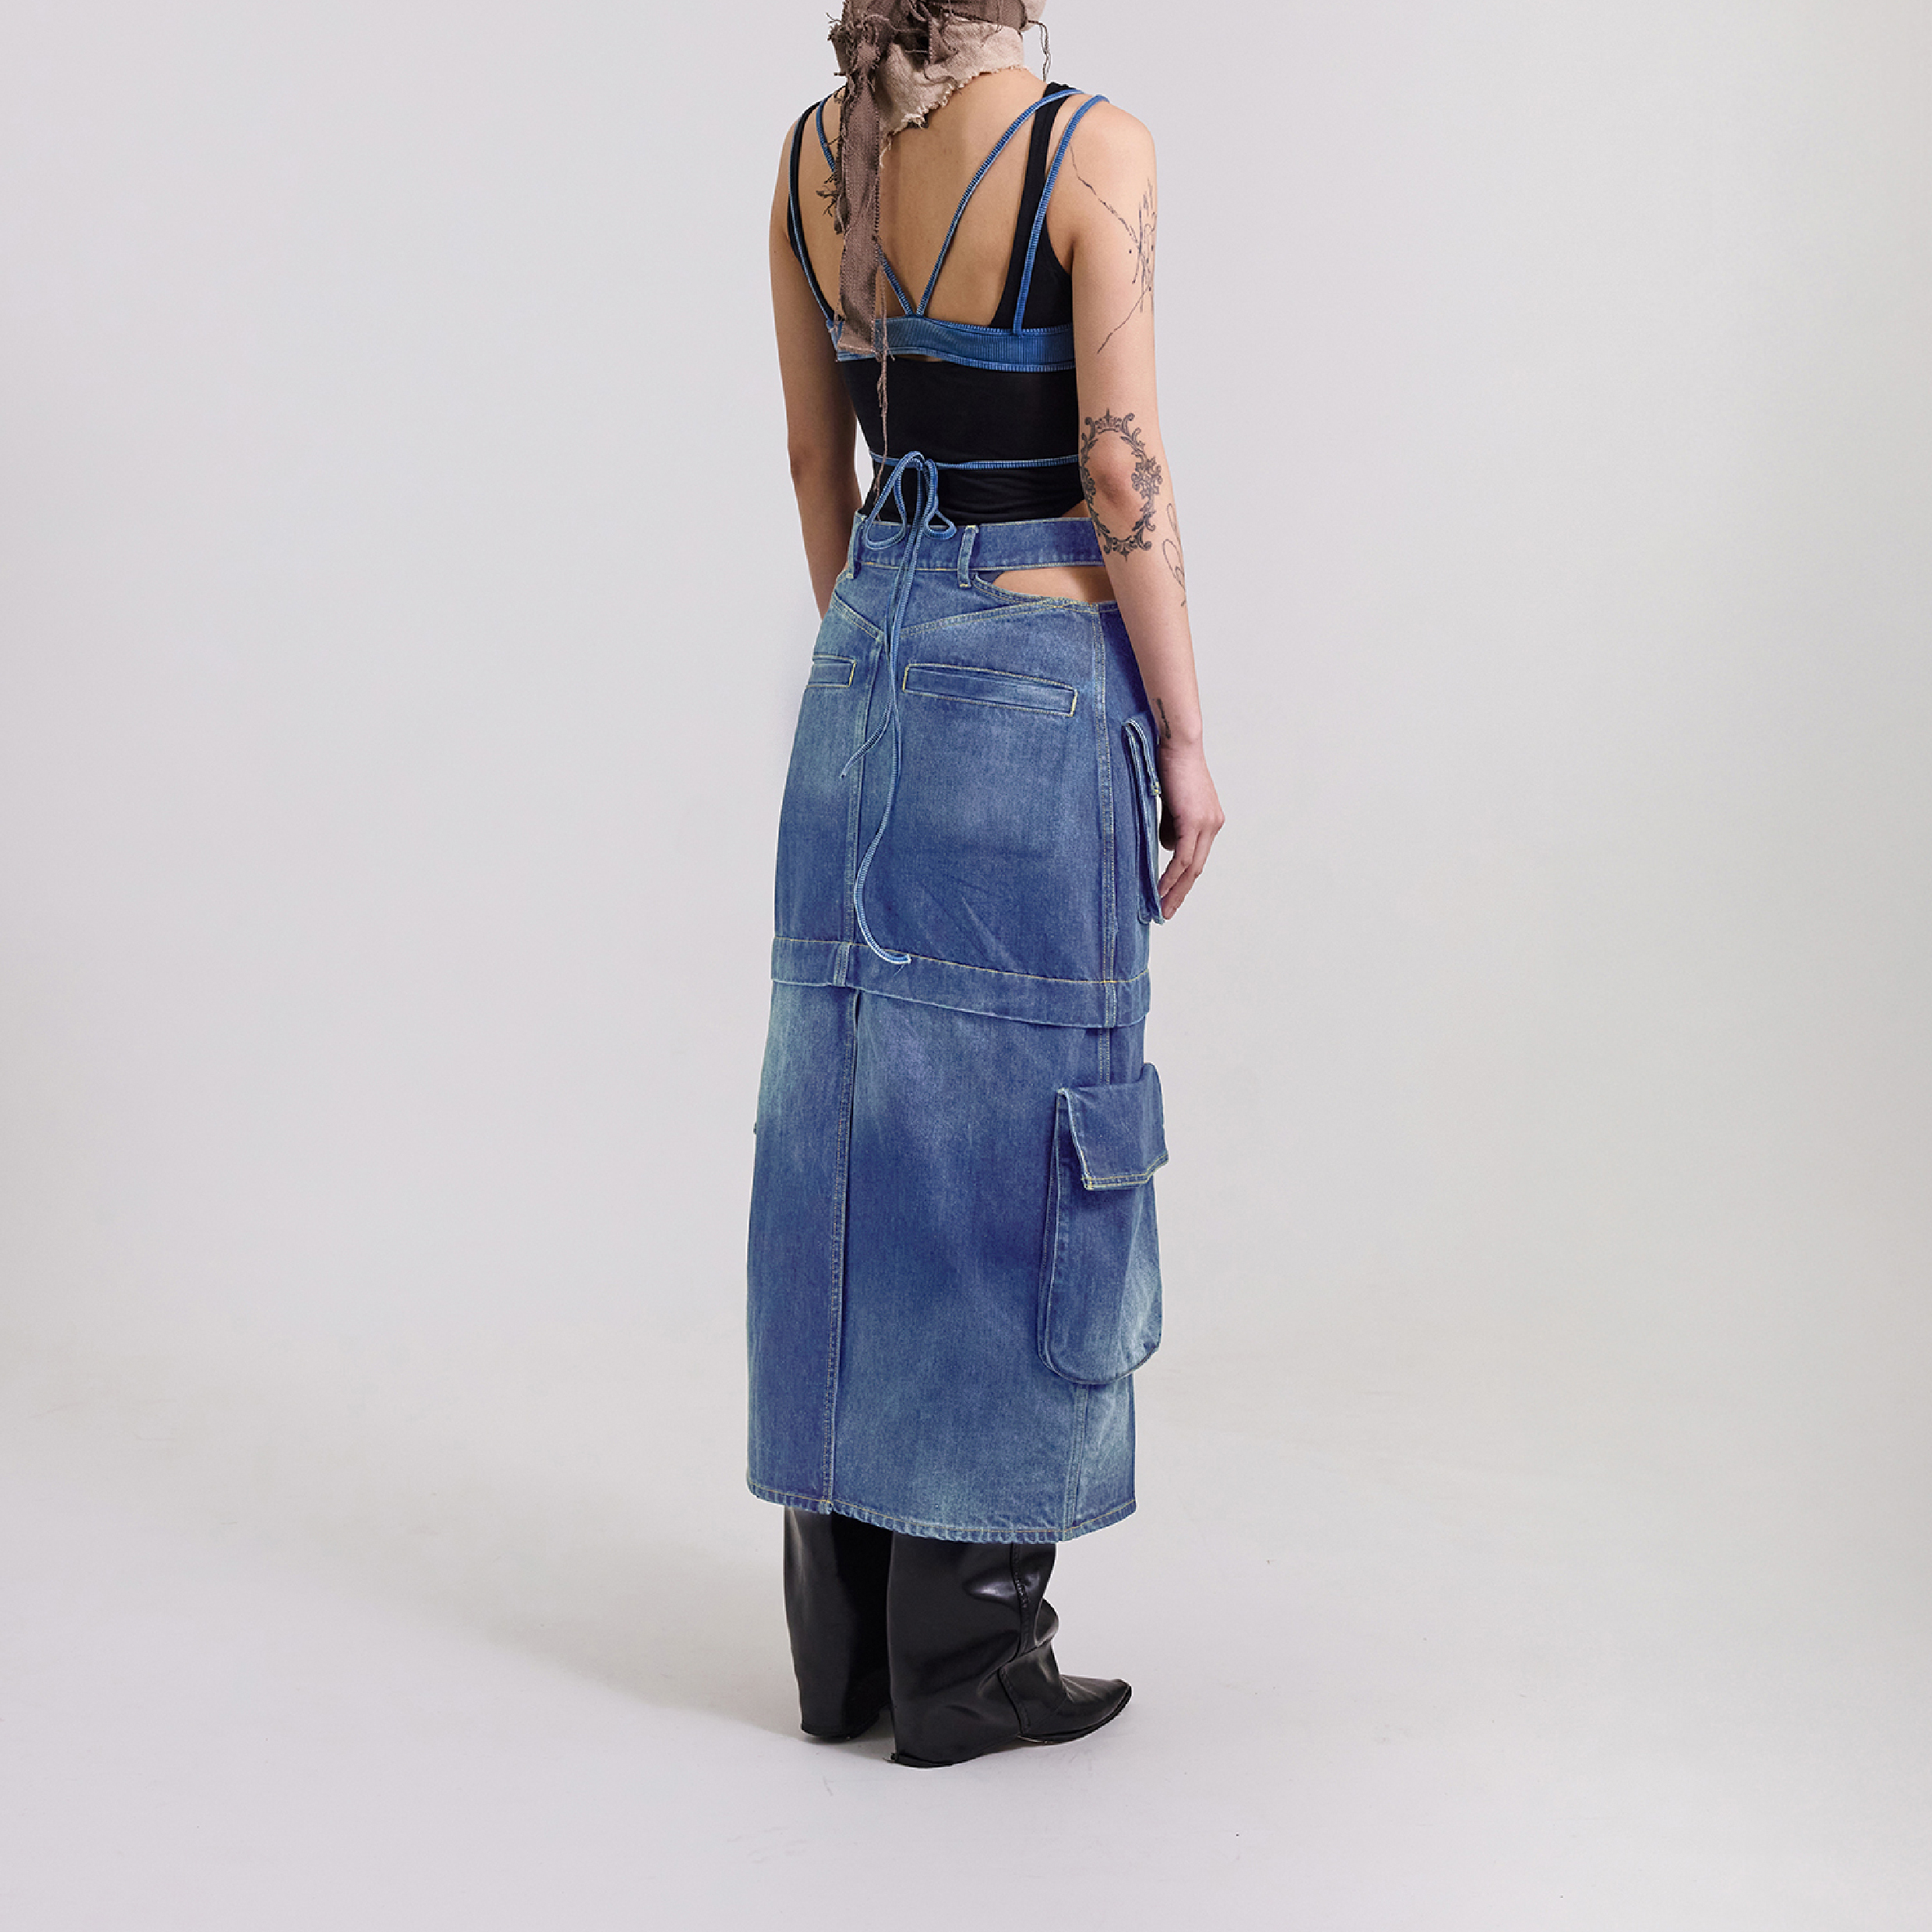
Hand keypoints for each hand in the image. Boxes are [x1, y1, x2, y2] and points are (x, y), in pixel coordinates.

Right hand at [1154, 741, 1223, 916]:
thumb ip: (1171, 826)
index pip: (1197, 858)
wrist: (1177, 744)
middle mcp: (1213, 825)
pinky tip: (1159, 889)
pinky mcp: (1195, 822)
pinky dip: (1171, 877)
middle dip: (1180, 893)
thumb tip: (1167, 848)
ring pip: (1191, 868)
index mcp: (1209, 820)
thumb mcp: (1170, 803)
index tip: (1169, 896)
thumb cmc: (1169, 765)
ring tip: (1162, 908)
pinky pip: (1182, 858)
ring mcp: (1207, 824)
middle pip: (1197, 868)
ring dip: (1175, 890)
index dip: (1183, 880)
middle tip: (1166, 913)